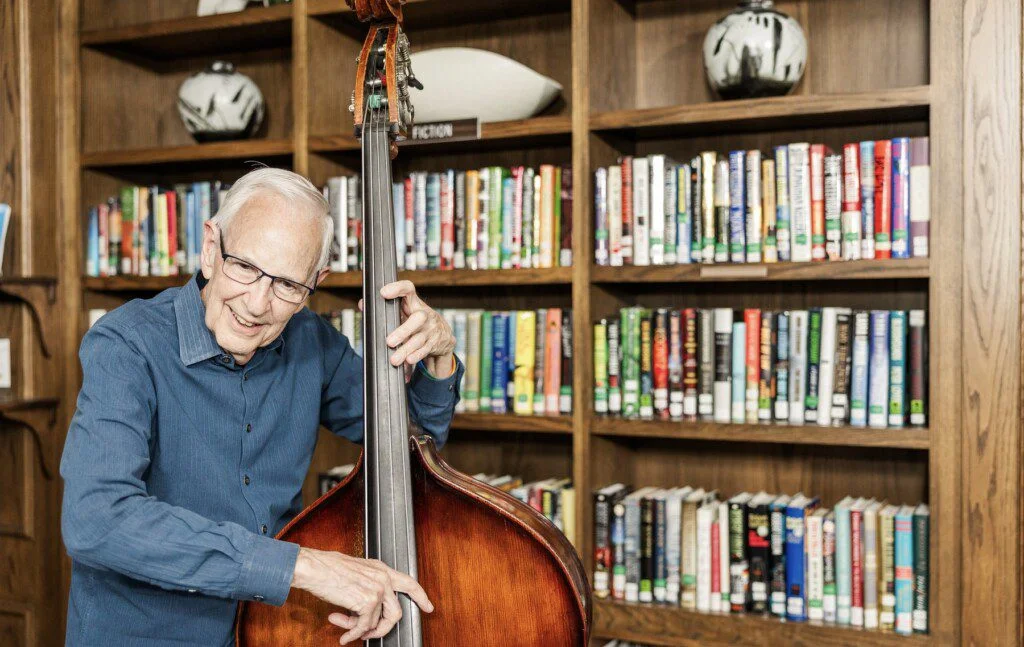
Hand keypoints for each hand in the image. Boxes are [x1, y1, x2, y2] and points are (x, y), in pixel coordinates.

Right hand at [291, 547, 432, 644]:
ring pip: (377, 622)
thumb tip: (366, 611)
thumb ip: (366, 586)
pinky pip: (364, 627)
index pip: (409, 583)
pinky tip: (344, 635)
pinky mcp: (367, 601)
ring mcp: (377, 589)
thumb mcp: (355, 572)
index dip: (421, 596)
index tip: (428, 607)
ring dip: (360, 630)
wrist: (314, 568)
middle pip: (396, 613)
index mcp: (381, 569)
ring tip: (346, 630)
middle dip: (383, 629)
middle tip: (368, 635)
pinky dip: (353, 634)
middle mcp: (383, 578)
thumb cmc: (327, 569)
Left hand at [358, 280, 455, 378]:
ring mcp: (431, 329)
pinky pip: (425, 350)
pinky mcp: (434, 343)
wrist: (443, 335)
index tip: (384, 293)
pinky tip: (409, 360)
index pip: (408, 289)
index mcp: (414, 303)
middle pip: (418, 319)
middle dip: (403, 331)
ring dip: (406, 349)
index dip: (397, 288)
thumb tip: (362, 304)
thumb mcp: (403, 312)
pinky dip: (416, 356)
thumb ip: (384, 309)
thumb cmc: (416, 322)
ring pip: (419, 339)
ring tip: (394, 359)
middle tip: (389, 342)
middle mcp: (424, 314)